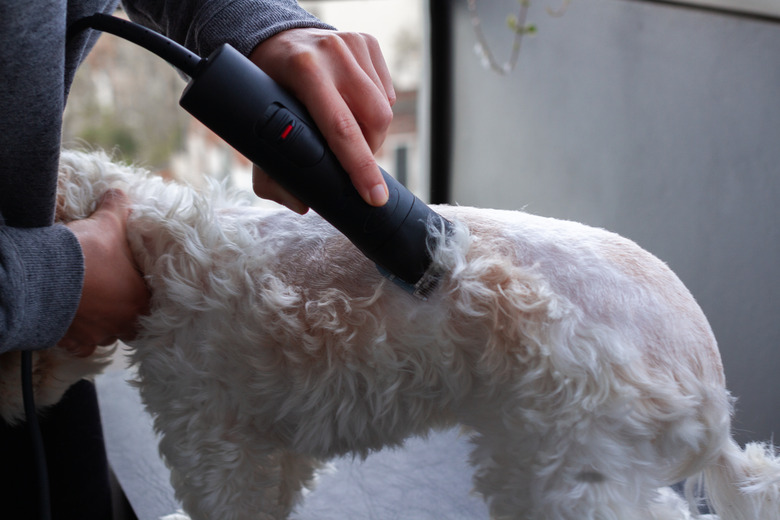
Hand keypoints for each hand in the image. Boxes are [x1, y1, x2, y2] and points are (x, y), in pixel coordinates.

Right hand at [59, 189, 149, 356]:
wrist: (45, 277)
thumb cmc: (85, 253)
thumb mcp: (107, 222)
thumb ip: (118, 206)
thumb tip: (119, 192)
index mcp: (140, 299)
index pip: (152, 304)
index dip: (143, 294)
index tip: (133, 287)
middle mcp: (123, 323)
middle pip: (131, 324)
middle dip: (123, 313)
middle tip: (112, 298)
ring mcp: (98, 335)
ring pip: (106, 336)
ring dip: (100, 323)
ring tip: (90, 306)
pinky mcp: (72, 342)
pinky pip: (79, 347)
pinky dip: (76, 338)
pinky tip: (72, 322)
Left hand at [249, 28, 395, 213]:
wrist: (273, 40)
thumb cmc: (267, 89)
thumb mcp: (256, 127)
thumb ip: (270, 174)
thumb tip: (301, 204)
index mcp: (304, 70)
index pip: (342, 128)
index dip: (360, 166)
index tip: (375, 196)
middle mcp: (332, 52)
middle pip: (375, 120)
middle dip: (368, 151)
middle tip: (349, 160)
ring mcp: (353, 43)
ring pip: (385, 108)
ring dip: (372, 132)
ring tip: (348, 132)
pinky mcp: (368, 41)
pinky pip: (387, 91)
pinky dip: (376, 109)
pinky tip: (352, 106)